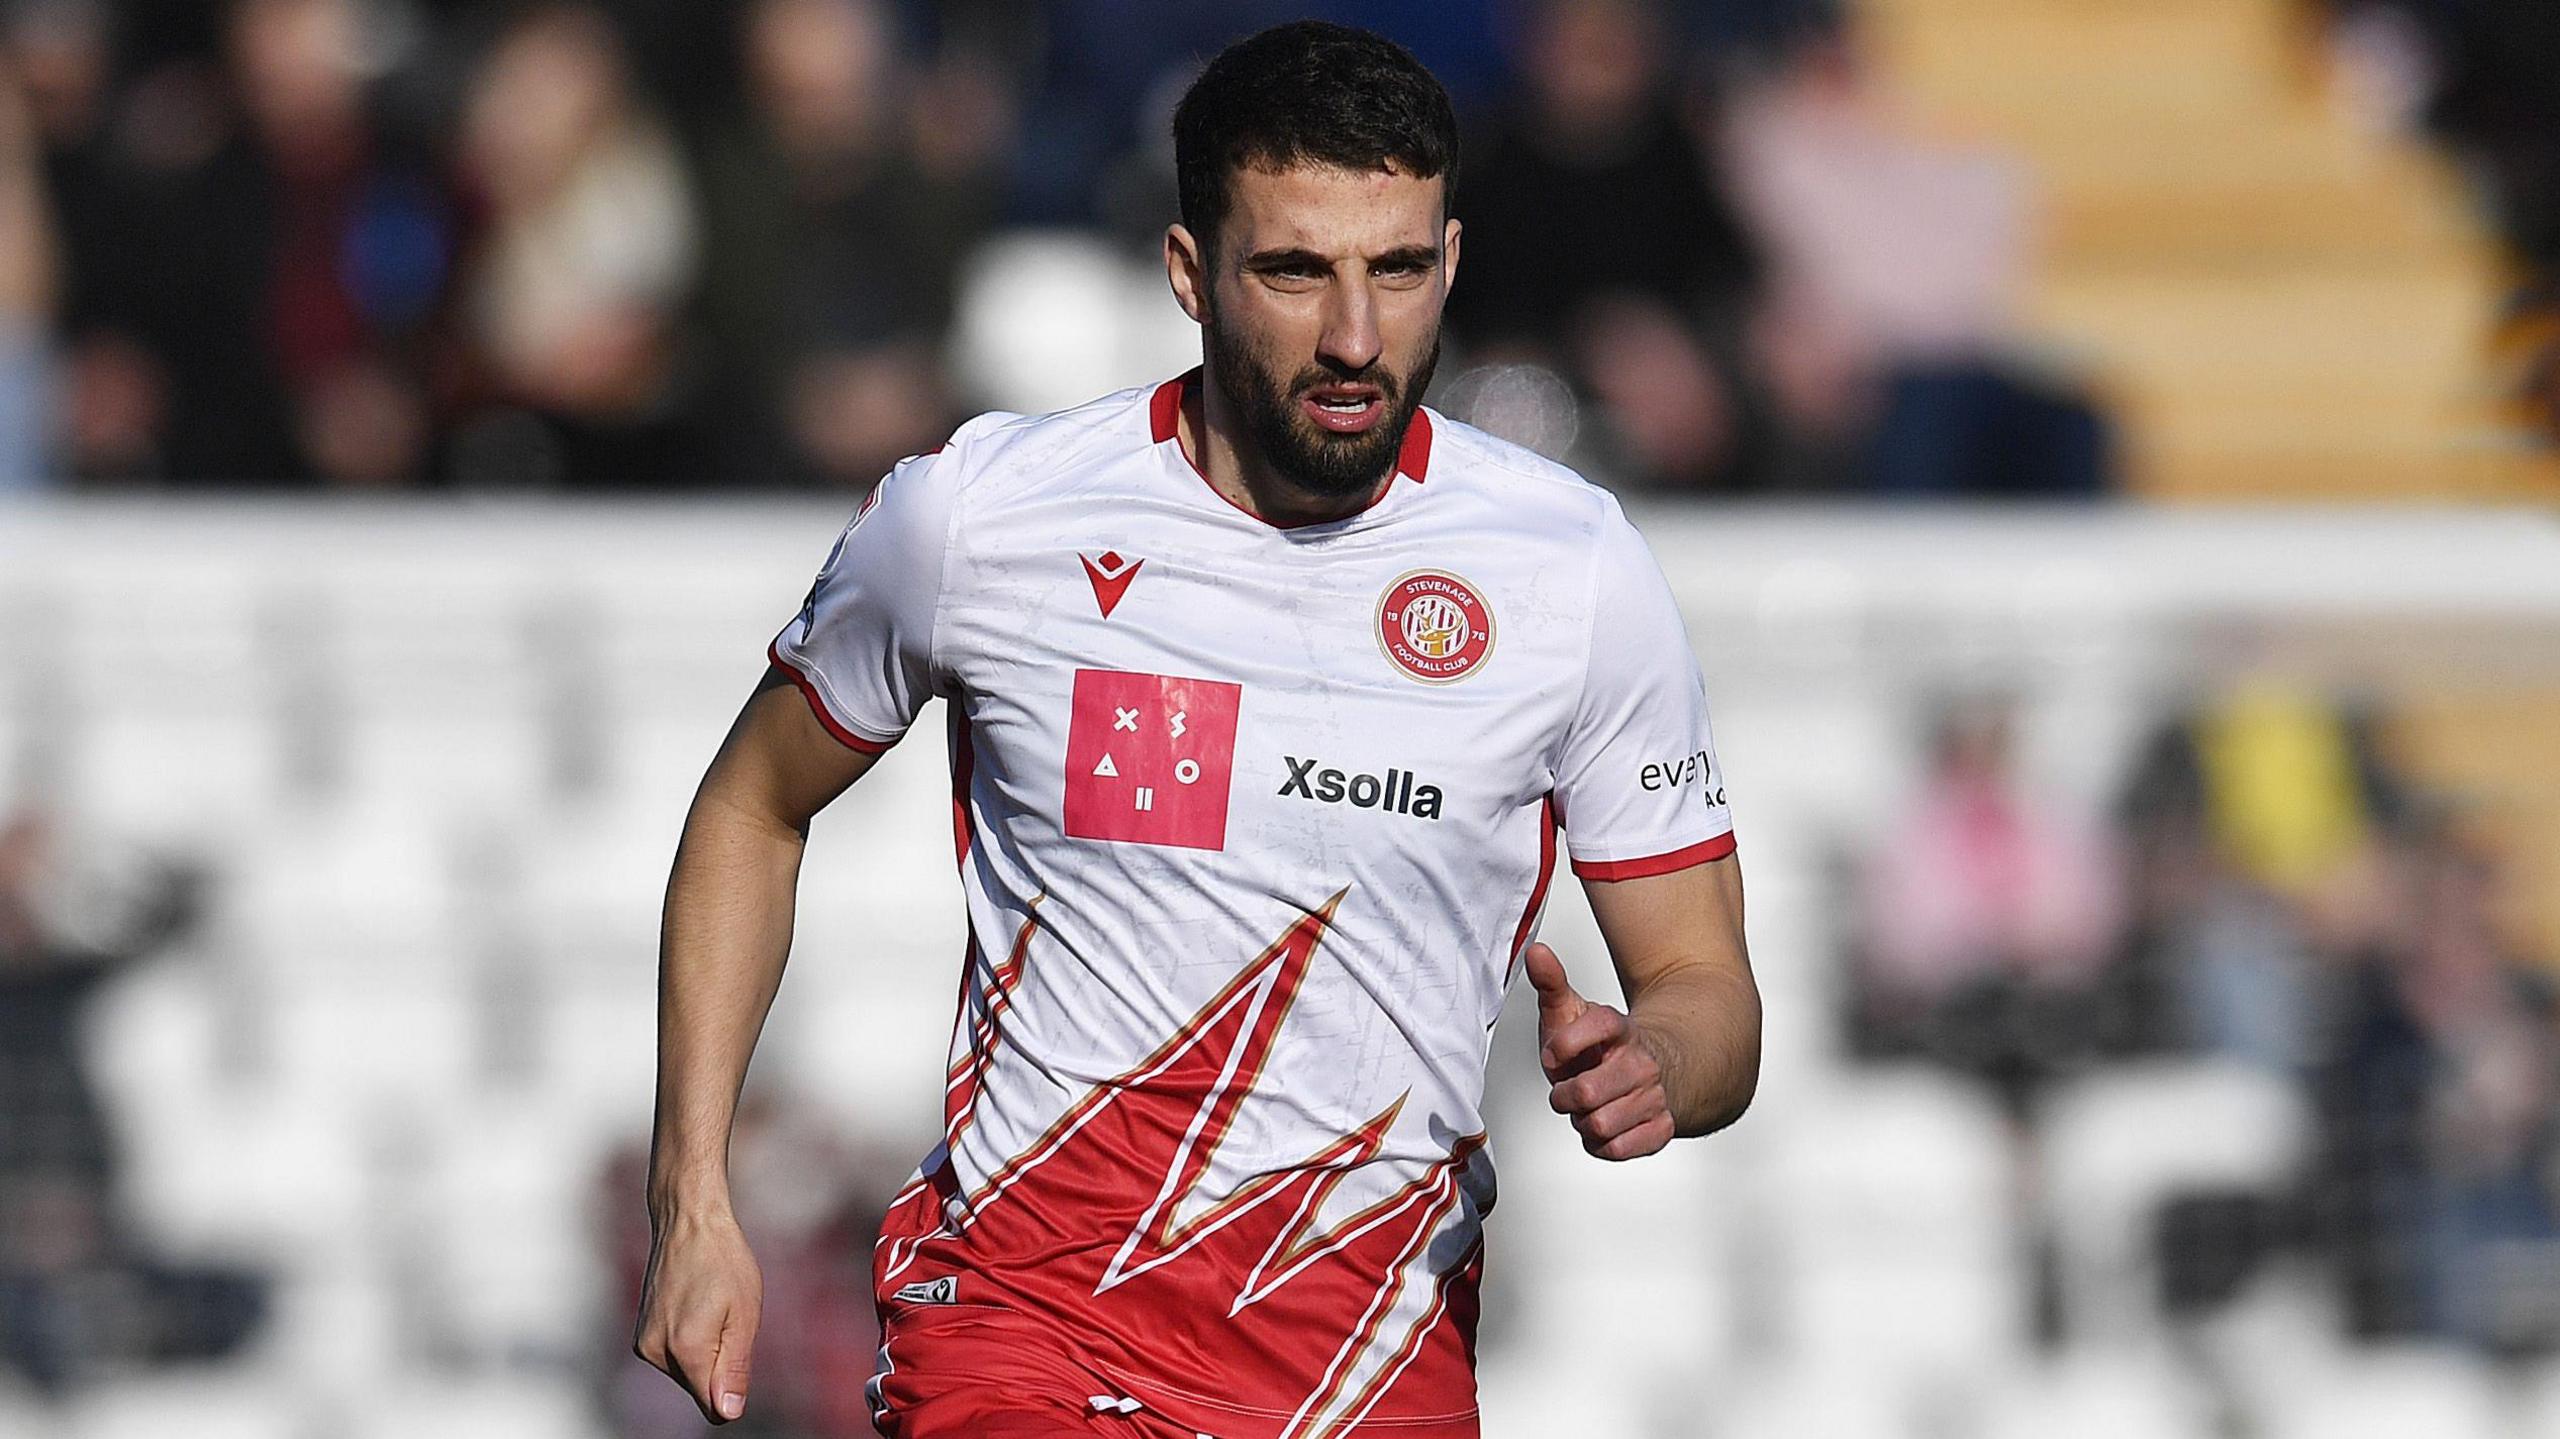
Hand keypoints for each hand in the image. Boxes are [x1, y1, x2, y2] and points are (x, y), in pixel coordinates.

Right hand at [633, 1207, 763, 1424]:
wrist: (687, 1222)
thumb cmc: (723, 1260)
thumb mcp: (744, 1313)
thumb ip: (735, 1368)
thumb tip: (728, 1412)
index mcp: (685, 1350)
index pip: (712, 1406)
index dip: (733, 1392)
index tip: (739, 1359)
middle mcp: (656, 1352)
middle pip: (699, 1389)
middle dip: (719, 1365)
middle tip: (728, 1319)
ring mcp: (643, 1344)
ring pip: (686, 1373)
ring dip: (705, 1352)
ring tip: (711, 1307)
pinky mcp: (640, 1335)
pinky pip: (673, 1357)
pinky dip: (690, 1343)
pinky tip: (696, 1308)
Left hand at [1524, 942, 1674, 1160]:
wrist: (1650, 1071)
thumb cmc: (1599, 1047)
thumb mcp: (1571, 1012)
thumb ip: (1551, 984)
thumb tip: (1536, 952)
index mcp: (1619, 1029)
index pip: (1598, 1026)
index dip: (1564, 1044)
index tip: (1553, 1054)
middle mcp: (1642, 1062)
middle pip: (1587, 1093)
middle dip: (1565, 1096)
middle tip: (1568, 1090)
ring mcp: (1654, 1096)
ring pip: (1599, 1125)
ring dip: (1583, 1122)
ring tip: (1588, 1108)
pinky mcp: (1661, 1128)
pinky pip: (1618, 1149)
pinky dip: (1601, 1144)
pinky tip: (1603, 1126)